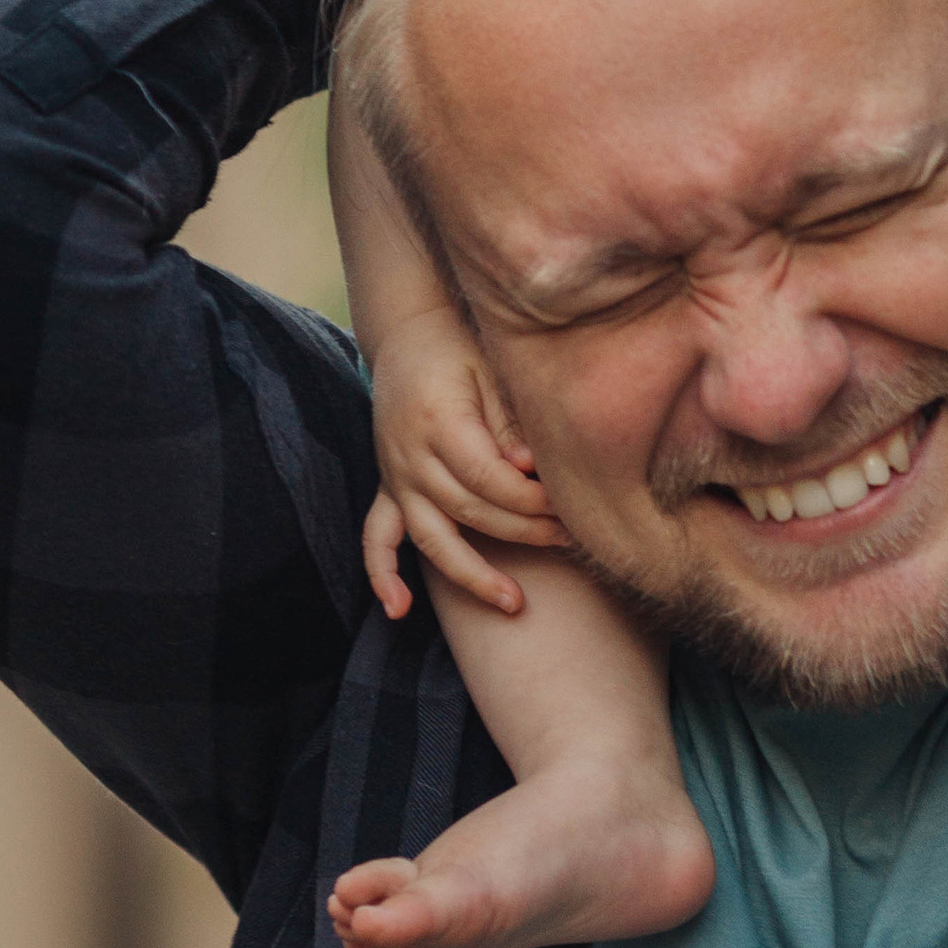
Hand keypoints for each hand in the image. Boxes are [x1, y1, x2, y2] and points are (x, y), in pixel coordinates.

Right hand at [362, 307, 568, 621]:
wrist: (408, 337)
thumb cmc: (460, 352)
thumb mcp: (492, 371)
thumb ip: (510, 421)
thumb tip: (528, 468)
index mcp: (440, 424)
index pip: (488, 479)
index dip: (530, 500)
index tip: (568, 508)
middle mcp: (411, 457)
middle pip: (470, 512)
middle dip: (524, 532)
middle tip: (570, 541)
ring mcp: (396, 477)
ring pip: (431, 538)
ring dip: (472, 574)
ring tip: (514, 604)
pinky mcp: (389, 489)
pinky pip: (376, 538)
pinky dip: (382, 574)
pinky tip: (399, 609)